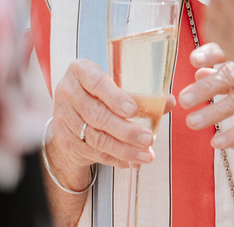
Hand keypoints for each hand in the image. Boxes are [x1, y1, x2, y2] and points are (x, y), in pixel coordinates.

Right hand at [46, 59, 175, 187]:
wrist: (70, 113)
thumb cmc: (100, 92)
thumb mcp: (115, 84)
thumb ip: (141, 93)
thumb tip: (169, 101)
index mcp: (80, 71)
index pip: (95, 82)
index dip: (114, 97)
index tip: (133, 110)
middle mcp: (68, 93)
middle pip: (97, 115)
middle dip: (125, 130)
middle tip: (148, 138)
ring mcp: (64, 118)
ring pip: (95, 137)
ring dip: (123, 149)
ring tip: (145, 154)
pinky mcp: (66, 140)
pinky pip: (92, 152)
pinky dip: (114, 158)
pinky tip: (130, 161)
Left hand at [178, 42, 233, 149]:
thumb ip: (221, 64)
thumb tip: (197, 72)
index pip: (228, 49)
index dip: (210, 54)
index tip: (193, 61)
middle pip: (230, 76)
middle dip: (206, 88)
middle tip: (184, 100)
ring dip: (215, 112)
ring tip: (192, 123)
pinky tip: (216, 143)